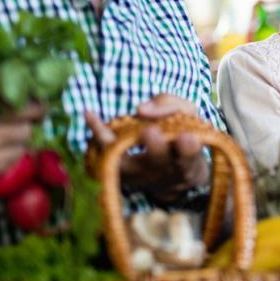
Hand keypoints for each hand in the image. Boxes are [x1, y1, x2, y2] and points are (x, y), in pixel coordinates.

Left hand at [84, 94, 208, 202]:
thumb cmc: (181, 135)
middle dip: (155, 146)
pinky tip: (90, 115)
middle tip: (149, 132)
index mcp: (186, 156)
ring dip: (111, 142)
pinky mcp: (122, 175)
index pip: (189, 153)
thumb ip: (170, 105)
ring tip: (96, 120)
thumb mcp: (187, 115)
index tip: (186, 137)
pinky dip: (97, 136)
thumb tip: (140, 110)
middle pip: (157, 160)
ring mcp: (140, 176)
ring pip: (123, 162)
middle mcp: (163, 169)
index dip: (188, 146)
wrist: (172, 174)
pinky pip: (105, 157)